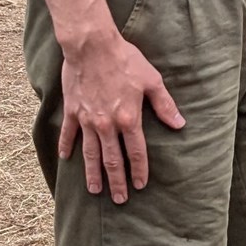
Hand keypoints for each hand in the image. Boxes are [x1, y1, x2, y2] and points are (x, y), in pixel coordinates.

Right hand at [58, 25, 184, 202]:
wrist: (92, 45)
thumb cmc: (125, 60)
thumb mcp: (152, 80)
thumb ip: (164, 105)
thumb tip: (179, 124)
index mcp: (128, 119)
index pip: (136, 152)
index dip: (140, 171)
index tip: (141, 185)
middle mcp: (107, 125)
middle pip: (112, 160)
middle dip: (117, 182)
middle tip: (119, 199)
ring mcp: (87, 120)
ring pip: (90, 154)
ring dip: (93, 174)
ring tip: (95, 190)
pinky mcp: (72, 111)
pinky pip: (69, 134)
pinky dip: (66, 148)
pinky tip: (66, 160)